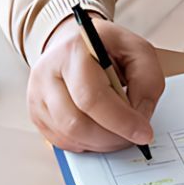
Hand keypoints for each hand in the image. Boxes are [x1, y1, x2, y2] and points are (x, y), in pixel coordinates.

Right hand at [26, 13, 165, 152]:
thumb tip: (140, 117)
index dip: (120, 121)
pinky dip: (86, 143)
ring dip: (100, 143)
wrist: (74, 41)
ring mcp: (37, 94)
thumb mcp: (137, 50)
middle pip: (76, 123)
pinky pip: (61, 141)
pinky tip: (99, 129)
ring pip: (68, 136)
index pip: (92, 97)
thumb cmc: (107, 46)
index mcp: (73, 51)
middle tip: (133, 137)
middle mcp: (47, 72)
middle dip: (111, 137)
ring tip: (118, 132)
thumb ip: (147, 80)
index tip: (143, 133)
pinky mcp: (36, 112)